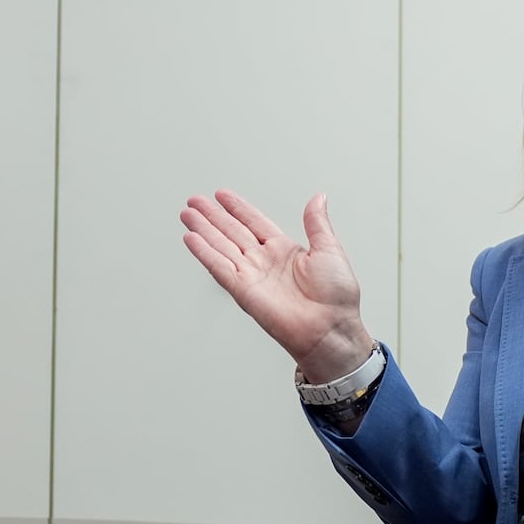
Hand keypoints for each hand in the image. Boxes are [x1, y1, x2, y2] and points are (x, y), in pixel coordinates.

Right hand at [181, 189, 372, 380]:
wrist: (329, 328)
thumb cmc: (336, 297)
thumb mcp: (329, 249)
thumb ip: (317, 223)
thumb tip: (319, 198)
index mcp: (286, 251)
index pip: (255, 223)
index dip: (238, 208)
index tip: (222, 195)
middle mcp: (265, 262)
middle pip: (233, 232)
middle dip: (213, 216)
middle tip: (195, 201)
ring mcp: (252, 275)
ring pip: (221, 246)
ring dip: (203, 229)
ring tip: (187, 214)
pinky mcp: (243, 290)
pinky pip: (219, 267)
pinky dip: (204, 252)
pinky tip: (191, 237)